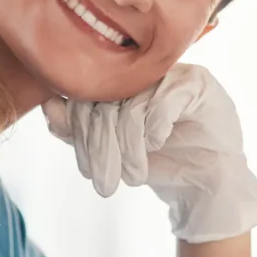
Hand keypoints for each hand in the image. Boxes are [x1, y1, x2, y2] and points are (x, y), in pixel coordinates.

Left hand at [41, 64, 256, 242]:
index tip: (87, 170)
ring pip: (132, 105)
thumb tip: (49, 107)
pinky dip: (155, 128)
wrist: (206, 185)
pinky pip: (164, 101)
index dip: (81, 134)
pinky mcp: (198, 84)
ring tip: (133, 175)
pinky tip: (157, 144)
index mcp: (122, 82)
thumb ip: (77, 130)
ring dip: (128, 147)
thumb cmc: (161, 163)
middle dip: (101, 147)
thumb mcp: (112, 150)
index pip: (87, 97)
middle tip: (104, 182)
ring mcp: (173, 74)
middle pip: (106, 102)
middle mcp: (145, 72)